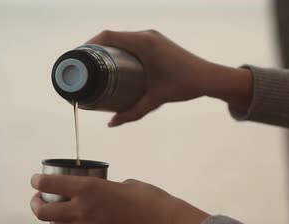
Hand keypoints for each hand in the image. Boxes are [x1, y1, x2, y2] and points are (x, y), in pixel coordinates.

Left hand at [30, 174, 209, 223]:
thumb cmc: (148, 197)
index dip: (38, 182)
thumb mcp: (121, 184)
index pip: (49, 185)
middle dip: (36, 205)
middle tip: (38, 199)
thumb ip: (103, 189)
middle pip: (44, 213)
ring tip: (57, 212)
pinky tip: (91, 219)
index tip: (36, 180)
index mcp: (88, 189)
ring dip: (53, 219)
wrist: (164, 223)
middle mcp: (83, 210)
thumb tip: (97, 193)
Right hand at [86, 30, 252, 126]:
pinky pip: (131, 41)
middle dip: (95, 48)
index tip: (79, 57)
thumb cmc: (185, 85)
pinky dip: (119, 48)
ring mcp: (152, 37)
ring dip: (108, 48)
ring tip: (94, 65)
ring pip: (122, 38)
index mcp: (144, 44)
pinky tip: (114, 62)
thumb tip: (112, 123)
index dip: (90, 43)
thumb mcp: (155, 100)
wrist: (209, 77)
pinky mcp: (156, 42)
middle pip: (113, 35)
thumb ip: (133, 112)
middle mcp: (147, 36)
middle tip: (83, 66)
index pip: (109, 36)